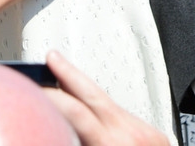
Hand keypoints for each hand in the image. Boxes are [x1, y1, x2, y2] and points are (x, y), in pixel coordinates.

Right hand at [44, 50, 173, 145]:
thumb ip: (78, 142)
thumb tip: (64, 133)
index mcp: (110, 144)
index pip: (76, 111)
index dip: (54, 98)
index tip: (38, 92)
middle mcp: (128, 134)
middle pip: (93, 93)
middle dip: (70, 73)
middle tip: (52, 58)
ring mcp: (144, 132)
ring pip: (110, 104)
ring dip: (89, 96)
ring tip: (70, 86)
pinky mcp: (156, 135)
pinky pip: (125, 118)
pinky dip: (108, 115)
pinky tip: (98, 117)